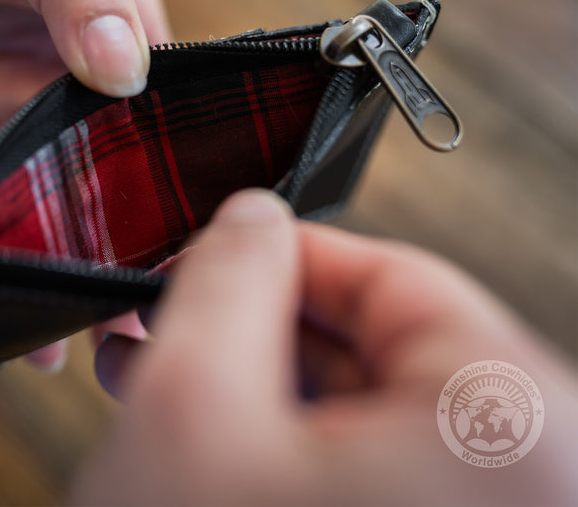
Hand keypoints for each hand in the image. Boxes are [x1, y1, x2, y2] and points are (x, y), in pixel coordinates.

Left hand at [0, 0, 164, 367]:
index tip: (191, 244)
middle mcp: (84, 65)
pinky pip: (10, 200)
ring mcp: (32, 103)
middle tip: (148, 311)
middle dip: (144, 235)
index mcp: (119, 12)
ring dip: (86, 259)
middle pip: (129, 161)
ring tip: (100, 334)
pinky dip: (22, 252)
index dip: (186, 173)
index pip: (172, 103)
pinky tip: (30, 318)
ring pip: (74, 191)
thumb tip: (126, 72)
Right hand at [72, 190, 577, 505]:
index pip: (398, 279)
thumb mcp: (191, 406)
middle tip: (172, 327)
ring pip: (365, 416)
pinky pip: (367, 471)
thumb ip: (225, 278)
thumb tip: (250, 221)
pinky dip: (285, 450)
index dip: (286, 255)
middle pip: (380, 348)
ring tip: (166, 387)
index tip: (218, 258)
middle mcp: (531, 477)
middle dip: (256, 328)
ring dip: (258, 391)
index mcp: (507, 428)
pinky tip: (206, 447)